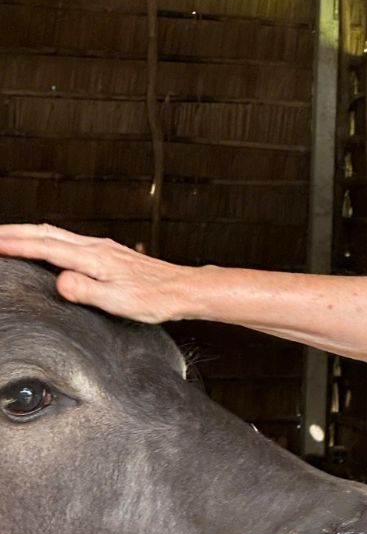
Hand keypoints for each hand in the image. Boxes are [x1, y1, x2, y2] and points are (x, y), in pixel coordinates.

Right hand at [0, 224, 191, 322]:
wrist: (182, 290)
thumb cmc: (155, 298)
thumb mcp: (118, 301)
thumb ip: (86, 290)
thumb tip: (60, 282)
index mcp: (94, 258)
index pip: (46, 248)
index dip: (16, 245)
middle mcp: (97, 247)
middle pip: (46, 233)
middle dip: (15, 232)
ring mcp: (103, 248)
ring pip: (57, 233)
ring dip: (29, 232)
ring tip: (9, 235)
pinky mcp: (109, 252)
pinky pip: (69, 239)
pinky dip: (48, 238)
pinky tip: (48, 244)